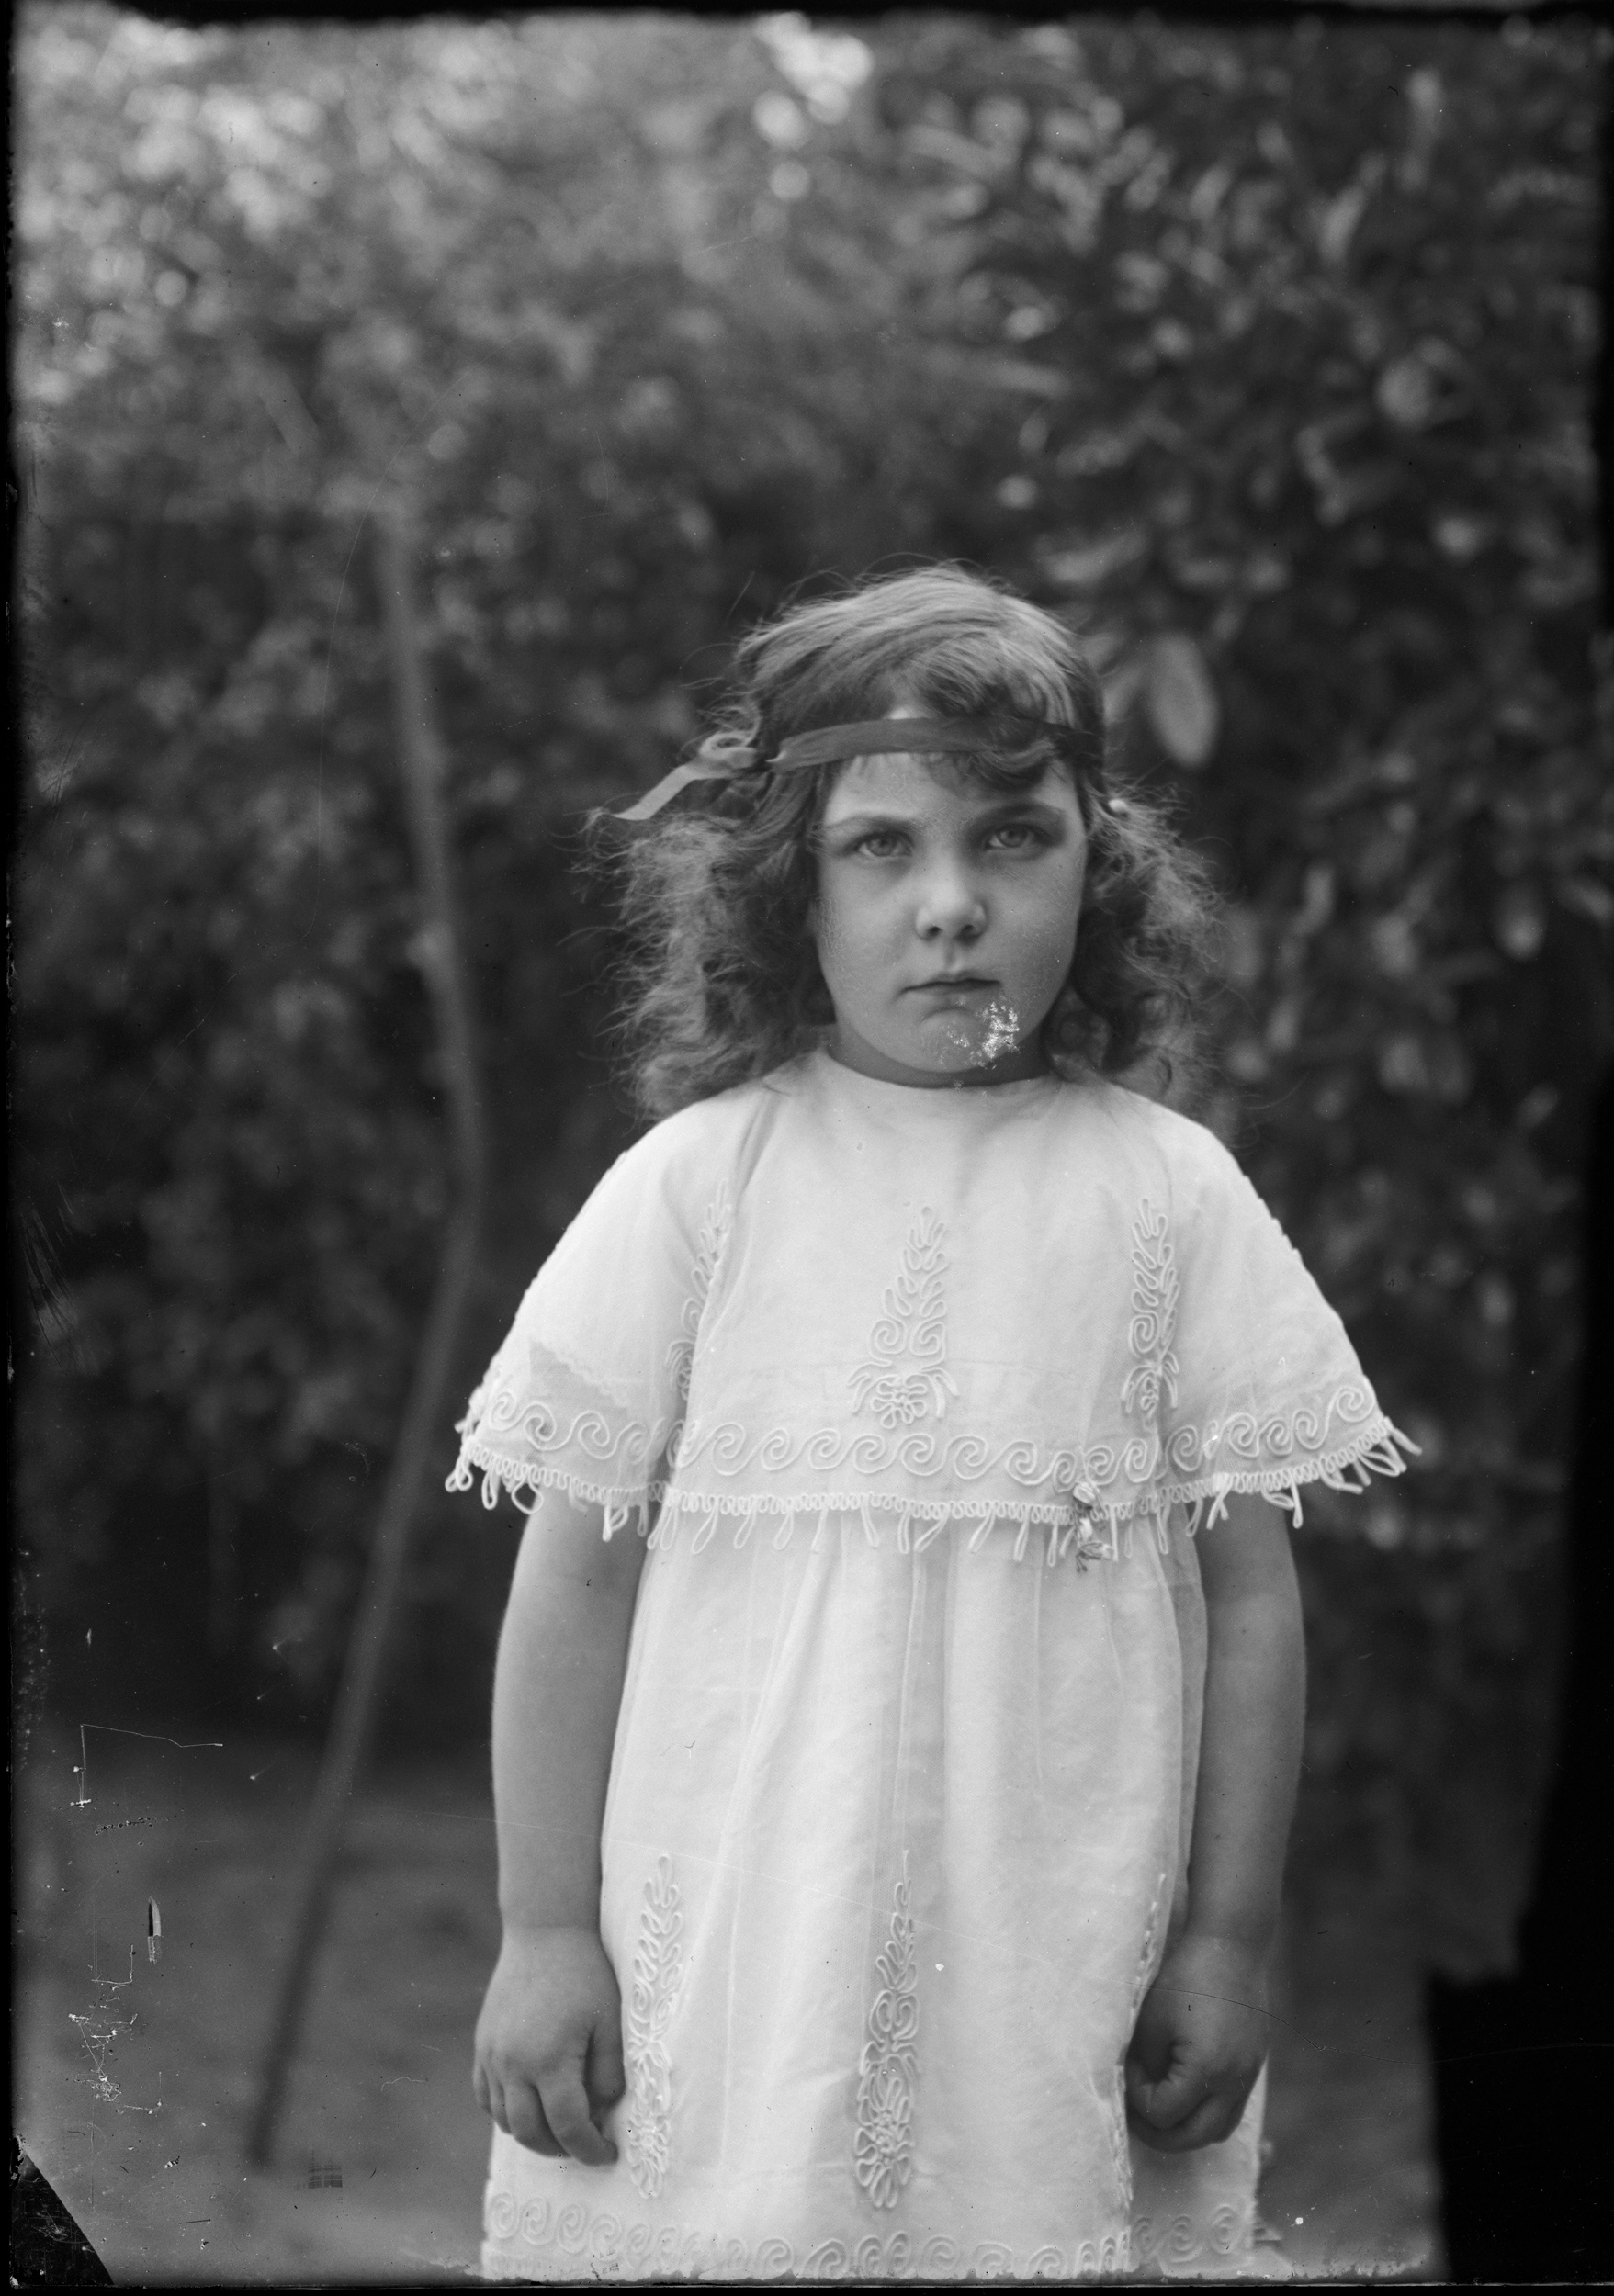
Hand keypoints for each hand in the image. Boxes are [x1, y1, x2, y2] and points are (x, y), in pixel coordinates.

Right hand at [473, 1924, 625, 2164]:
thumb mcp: (610, 2021)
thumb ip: (609, 2073)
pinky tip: (527, 2107)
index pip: (568, 2126)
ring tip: (559, 2128)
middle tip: (583, 2147)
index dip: (590, 2149)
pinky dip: (504, 2112)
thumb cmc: (586, 1973)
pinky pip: (485, 2096)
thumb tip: (601, 2112)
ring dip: (531, 2134)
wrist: (544, 1931)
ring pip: (504, 2119)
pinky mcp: (482, 2044)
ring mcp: (492, 2055)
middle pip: (531, 2132)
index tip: (608, 2155)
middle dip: (560, 2149)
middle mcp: (514, 2064)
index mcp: (550, 2059)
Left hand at [1125, 1931, 1270, 2153]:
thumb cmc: (1185, 1979)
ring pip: (1219, 2130)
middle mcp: (1233, 2082)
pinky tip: (1187, 2093)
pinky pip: (1232, 2108)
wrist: (1231, 1947)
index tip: (1130, 2072)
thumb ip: (1143, 2066)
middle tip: (1138, 2119)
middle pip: (1195, 2137)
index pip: (1164, 2114)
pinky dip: (1208, 2112)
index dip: (1138, 2100)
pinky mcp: (1254, 2065)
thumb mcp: (1152, 2022)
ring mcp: (1249, 2076)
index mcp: (1205, 2071)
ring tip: (1163, 2111)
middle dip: (1162, 2134)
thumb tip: (1137, 2093)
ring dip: (1189, 2130)